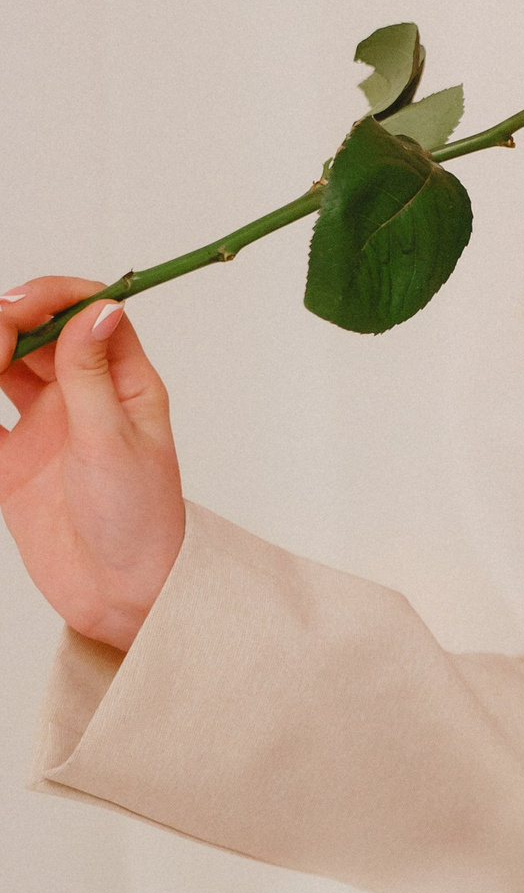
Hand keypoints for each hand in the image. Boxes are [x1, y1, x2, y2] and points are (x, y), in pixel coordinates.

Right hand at [0, 281, 186, 650]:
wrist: (124, 594)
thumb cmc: (142, 520)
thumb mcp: (115, 440)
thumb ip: (92, 376)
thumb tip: (99, 307)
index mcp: (122, 382)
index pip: (87, 313)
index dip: (52, 298)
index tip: (16, 307)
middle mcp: (82, 395)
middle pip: (36, 333)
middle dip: (6, 324)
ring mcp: (45, 426)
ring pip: (3, 368)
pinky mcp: (13, 461)